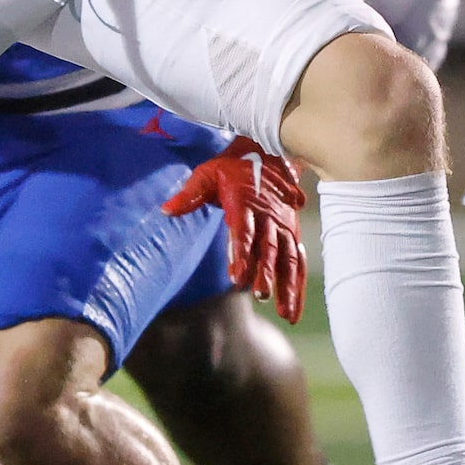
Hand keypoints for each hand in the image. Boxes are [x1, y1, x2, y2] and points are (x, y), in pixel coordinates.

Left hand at [163, 136, 306, 322]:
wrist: (268, 150)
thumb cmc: (233, 166)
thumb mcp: (208, 173)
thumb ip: (190, 193)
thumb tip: (166, 210)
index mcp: (245, 202)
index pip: (244, 230)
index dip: (241, 253)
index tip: (237, 277)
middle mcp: (269, 216)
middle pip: (269, 248)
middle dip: (266, 273)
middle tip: (261, 295)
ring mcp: (283, 226)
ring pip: (288, 259)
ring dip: (288, 287)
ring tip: (286, 314)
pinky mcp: (292, 233)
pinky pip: (297, 262)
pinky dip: (297, 287)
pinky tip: (293, 311)